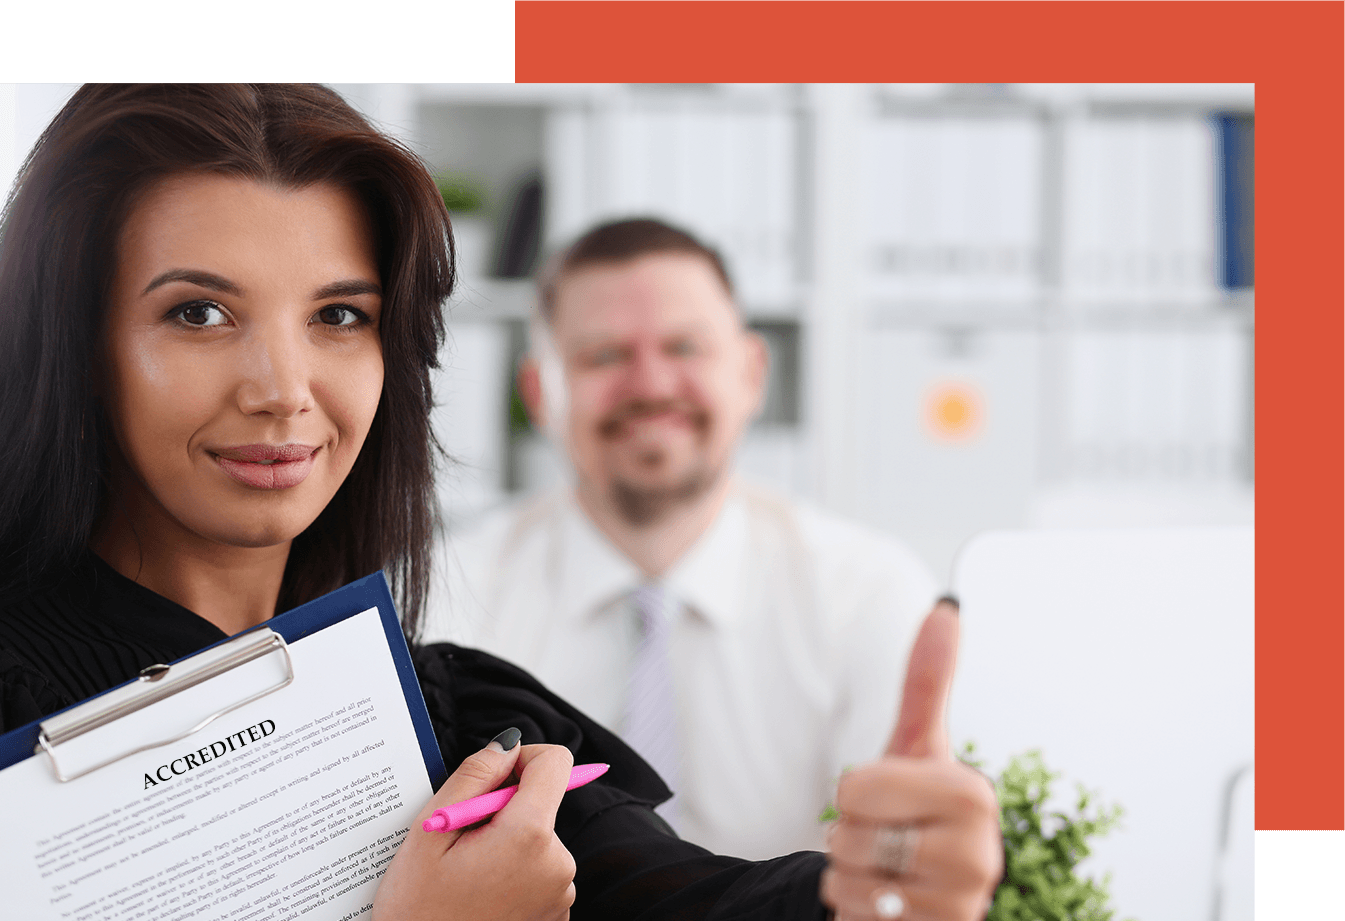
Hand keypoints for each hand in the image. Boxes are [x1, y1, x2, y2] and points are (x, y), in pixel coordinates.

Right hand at [373, 731, 577, 920]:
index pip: (555, 762)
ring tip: (468, 874)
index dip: (523, 757)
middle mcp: (558, 864)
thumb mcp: (430, 831)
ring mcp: (561, 893)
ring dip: (508, 843)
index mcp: (530, 836)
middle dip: (504, 810)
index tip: (494, 775)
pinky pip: (540, 871)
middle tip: (462, 843)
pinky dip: (515, 872)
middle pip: (542, 804)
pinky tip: (482, 894)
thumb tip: (508, 745)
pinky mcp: (556, 914)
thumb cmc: (417, 911)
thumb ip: (474, 775)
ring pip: (538, 838)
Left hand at [821, 599, 1002, 919]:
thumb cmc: (914, 813)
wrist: (920, 897)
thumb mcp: (914, 749)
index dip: (854, 793)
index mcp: (973, 797)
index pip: (857, 787)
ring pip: (847, 880)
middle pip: (849, 834)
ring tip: (887, 873)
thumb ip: (928, 682)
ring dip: (849, 877)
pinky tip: (885, 907)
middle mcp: (979, 859)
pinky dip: (854, 912)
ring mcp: (959, 908)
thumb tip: (946, 607)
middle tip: (886, 840)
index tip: (889, 801)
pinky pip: (853, 918)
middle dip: (849, 837)